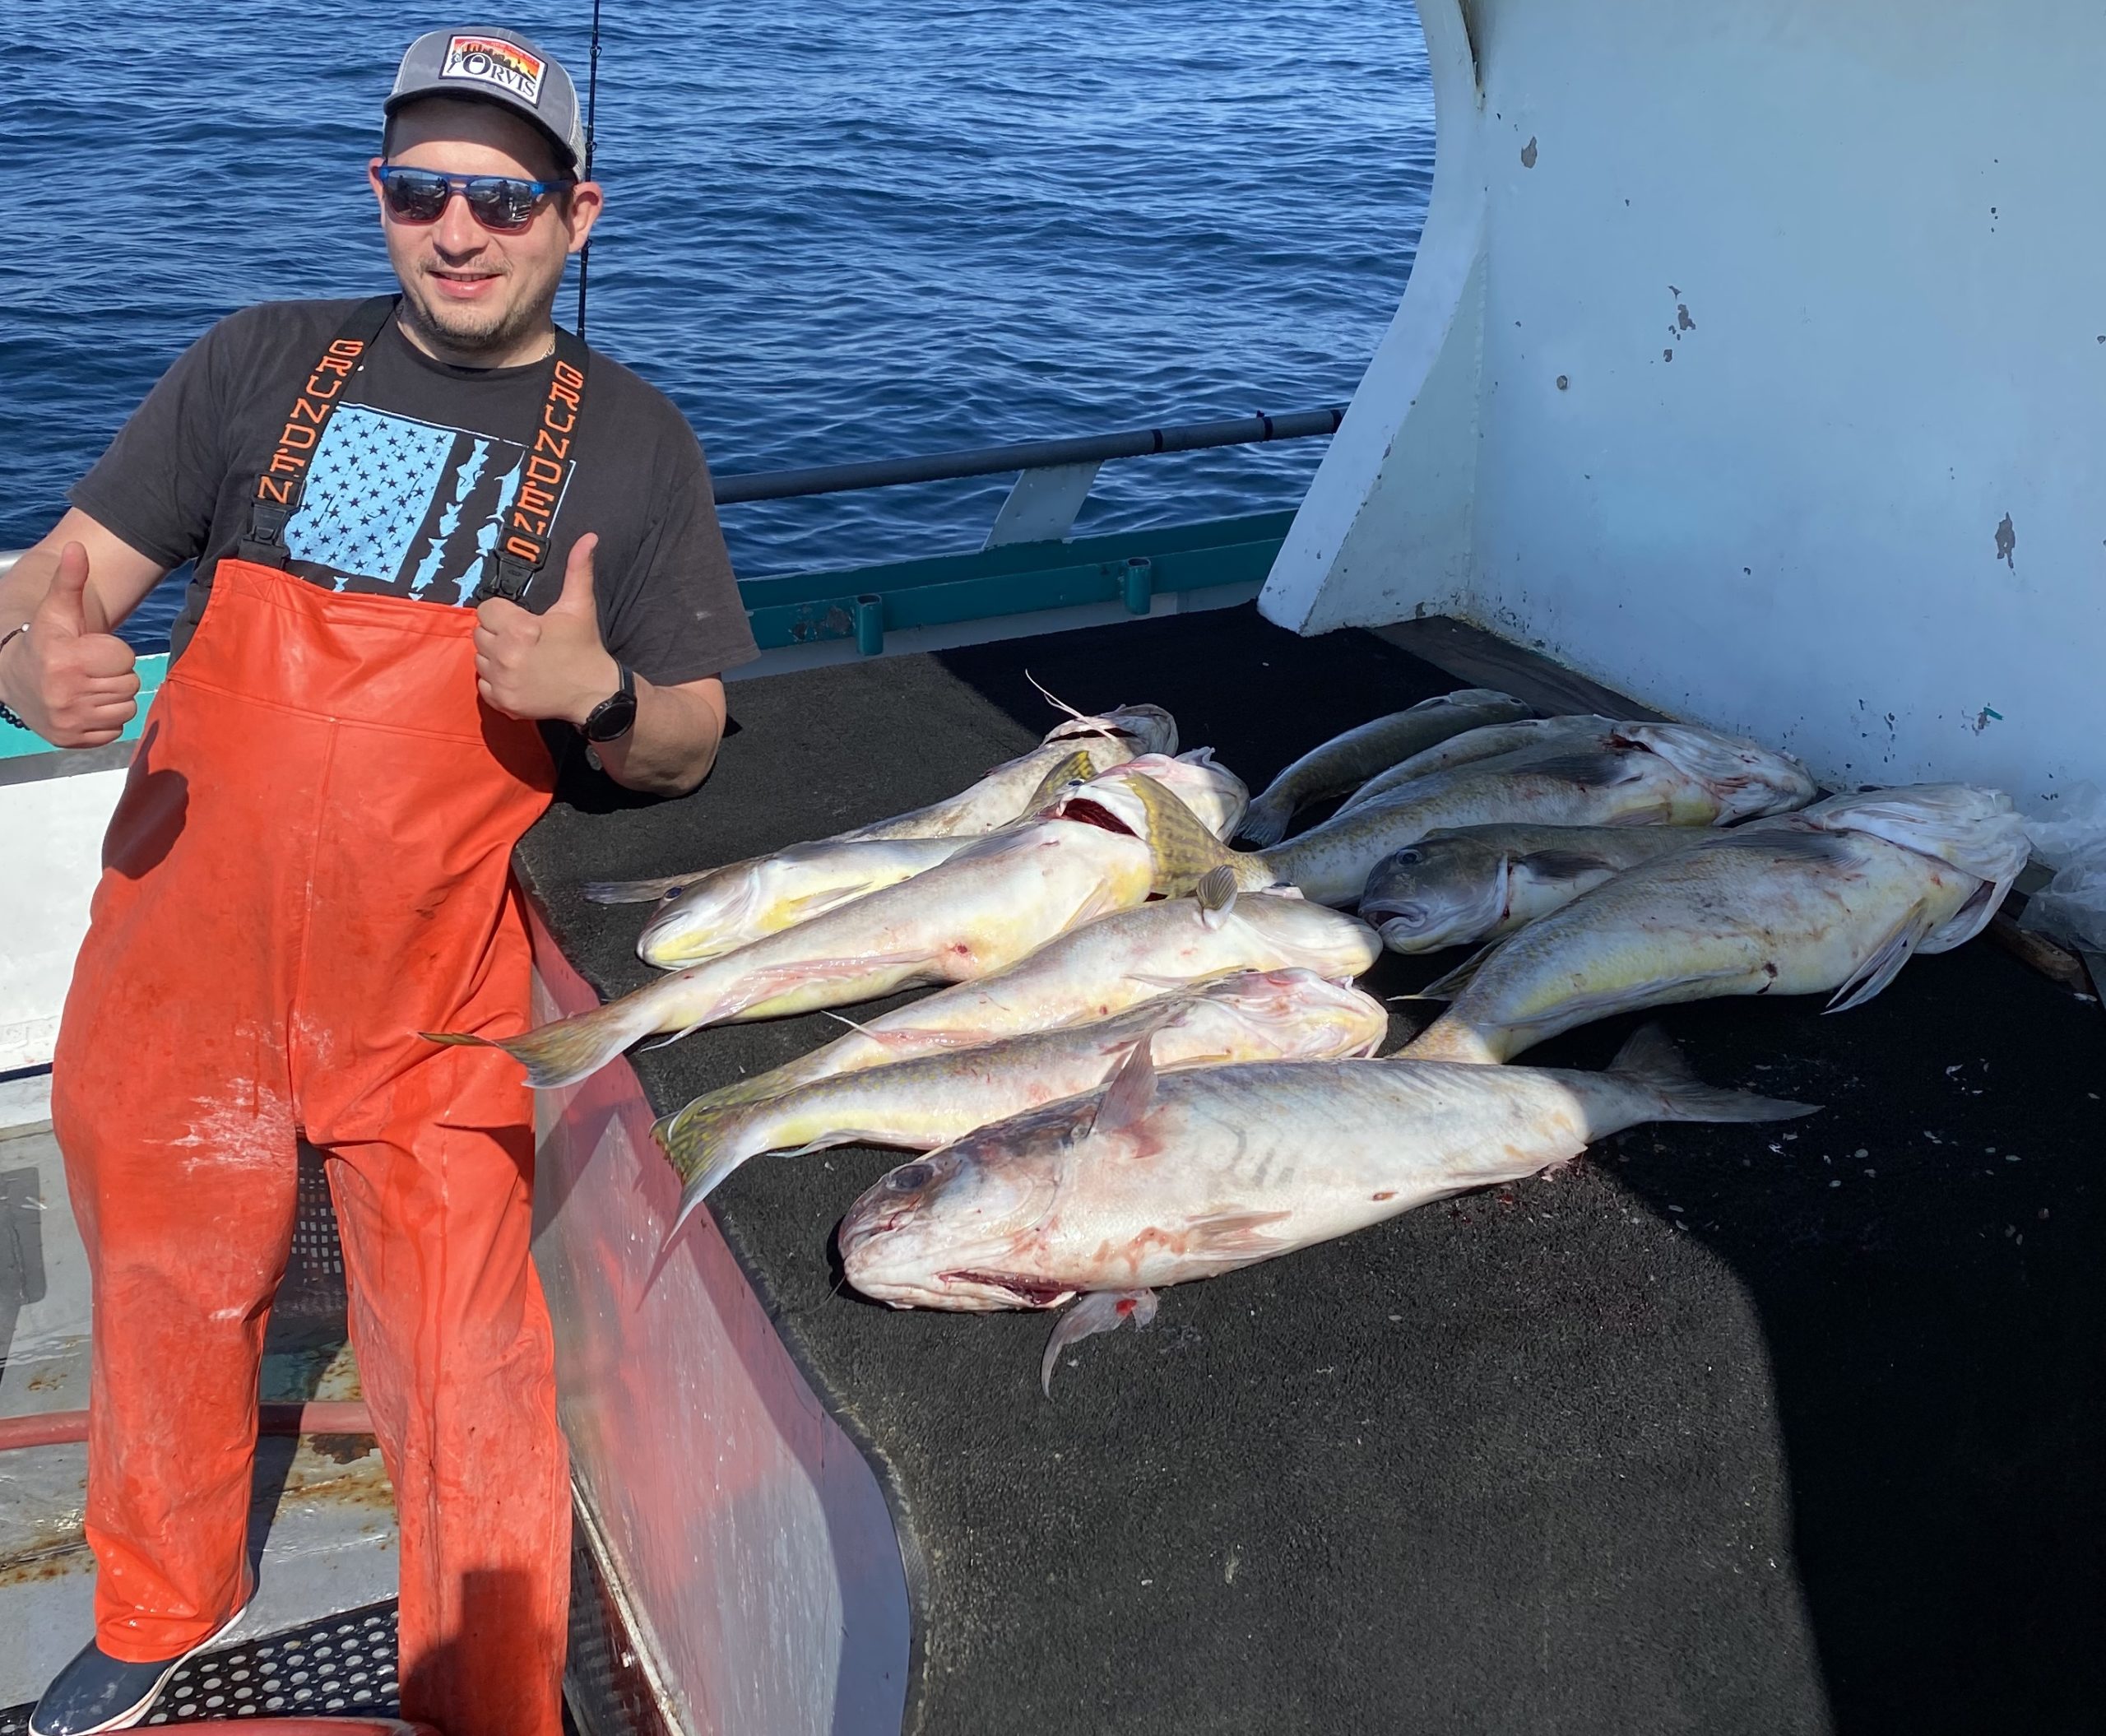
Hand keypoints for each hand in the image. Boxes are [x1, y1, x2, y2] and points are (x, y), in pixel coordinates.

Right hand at [2, 542, 139, 747]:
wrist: (13, 680)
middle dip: (114, 674)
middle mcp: (65, 692)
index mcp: (65, 658)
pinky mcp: (72, 739)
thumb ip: (70, 580)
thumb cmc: (46, 640)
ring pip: (126, 707)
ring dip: (113, 697)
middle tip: (90, 669)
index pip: (124, 658)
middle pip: (129, 684)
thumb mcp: (56, 609)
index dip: (112, 651)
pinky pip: (115, 730)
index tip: (90, 649)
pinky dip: (105, 719)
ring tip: (88, 686)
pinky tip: (85, 705)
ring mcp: (69, 719)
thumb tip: (77, 546)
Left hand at [473, 533, 619, 725]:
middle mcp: (505, 655)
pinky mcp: (503, 702)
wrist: (595, 693)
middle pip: (480, 634)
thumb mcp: (580, 606)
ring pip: (479, 659)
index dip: (503, 613)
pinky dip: (496, 681)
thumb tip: (589, 537)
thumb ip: (578, 569)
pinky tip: (517, 676)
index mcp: (520, 629)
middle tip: (523, 640)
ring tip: (520, 658)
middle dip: (498, 634)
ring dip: (494, 657)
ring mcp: (502, 681)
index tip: (522, 621)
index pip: (486, 611)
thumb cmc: (585, 646)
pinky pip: (483, 685)